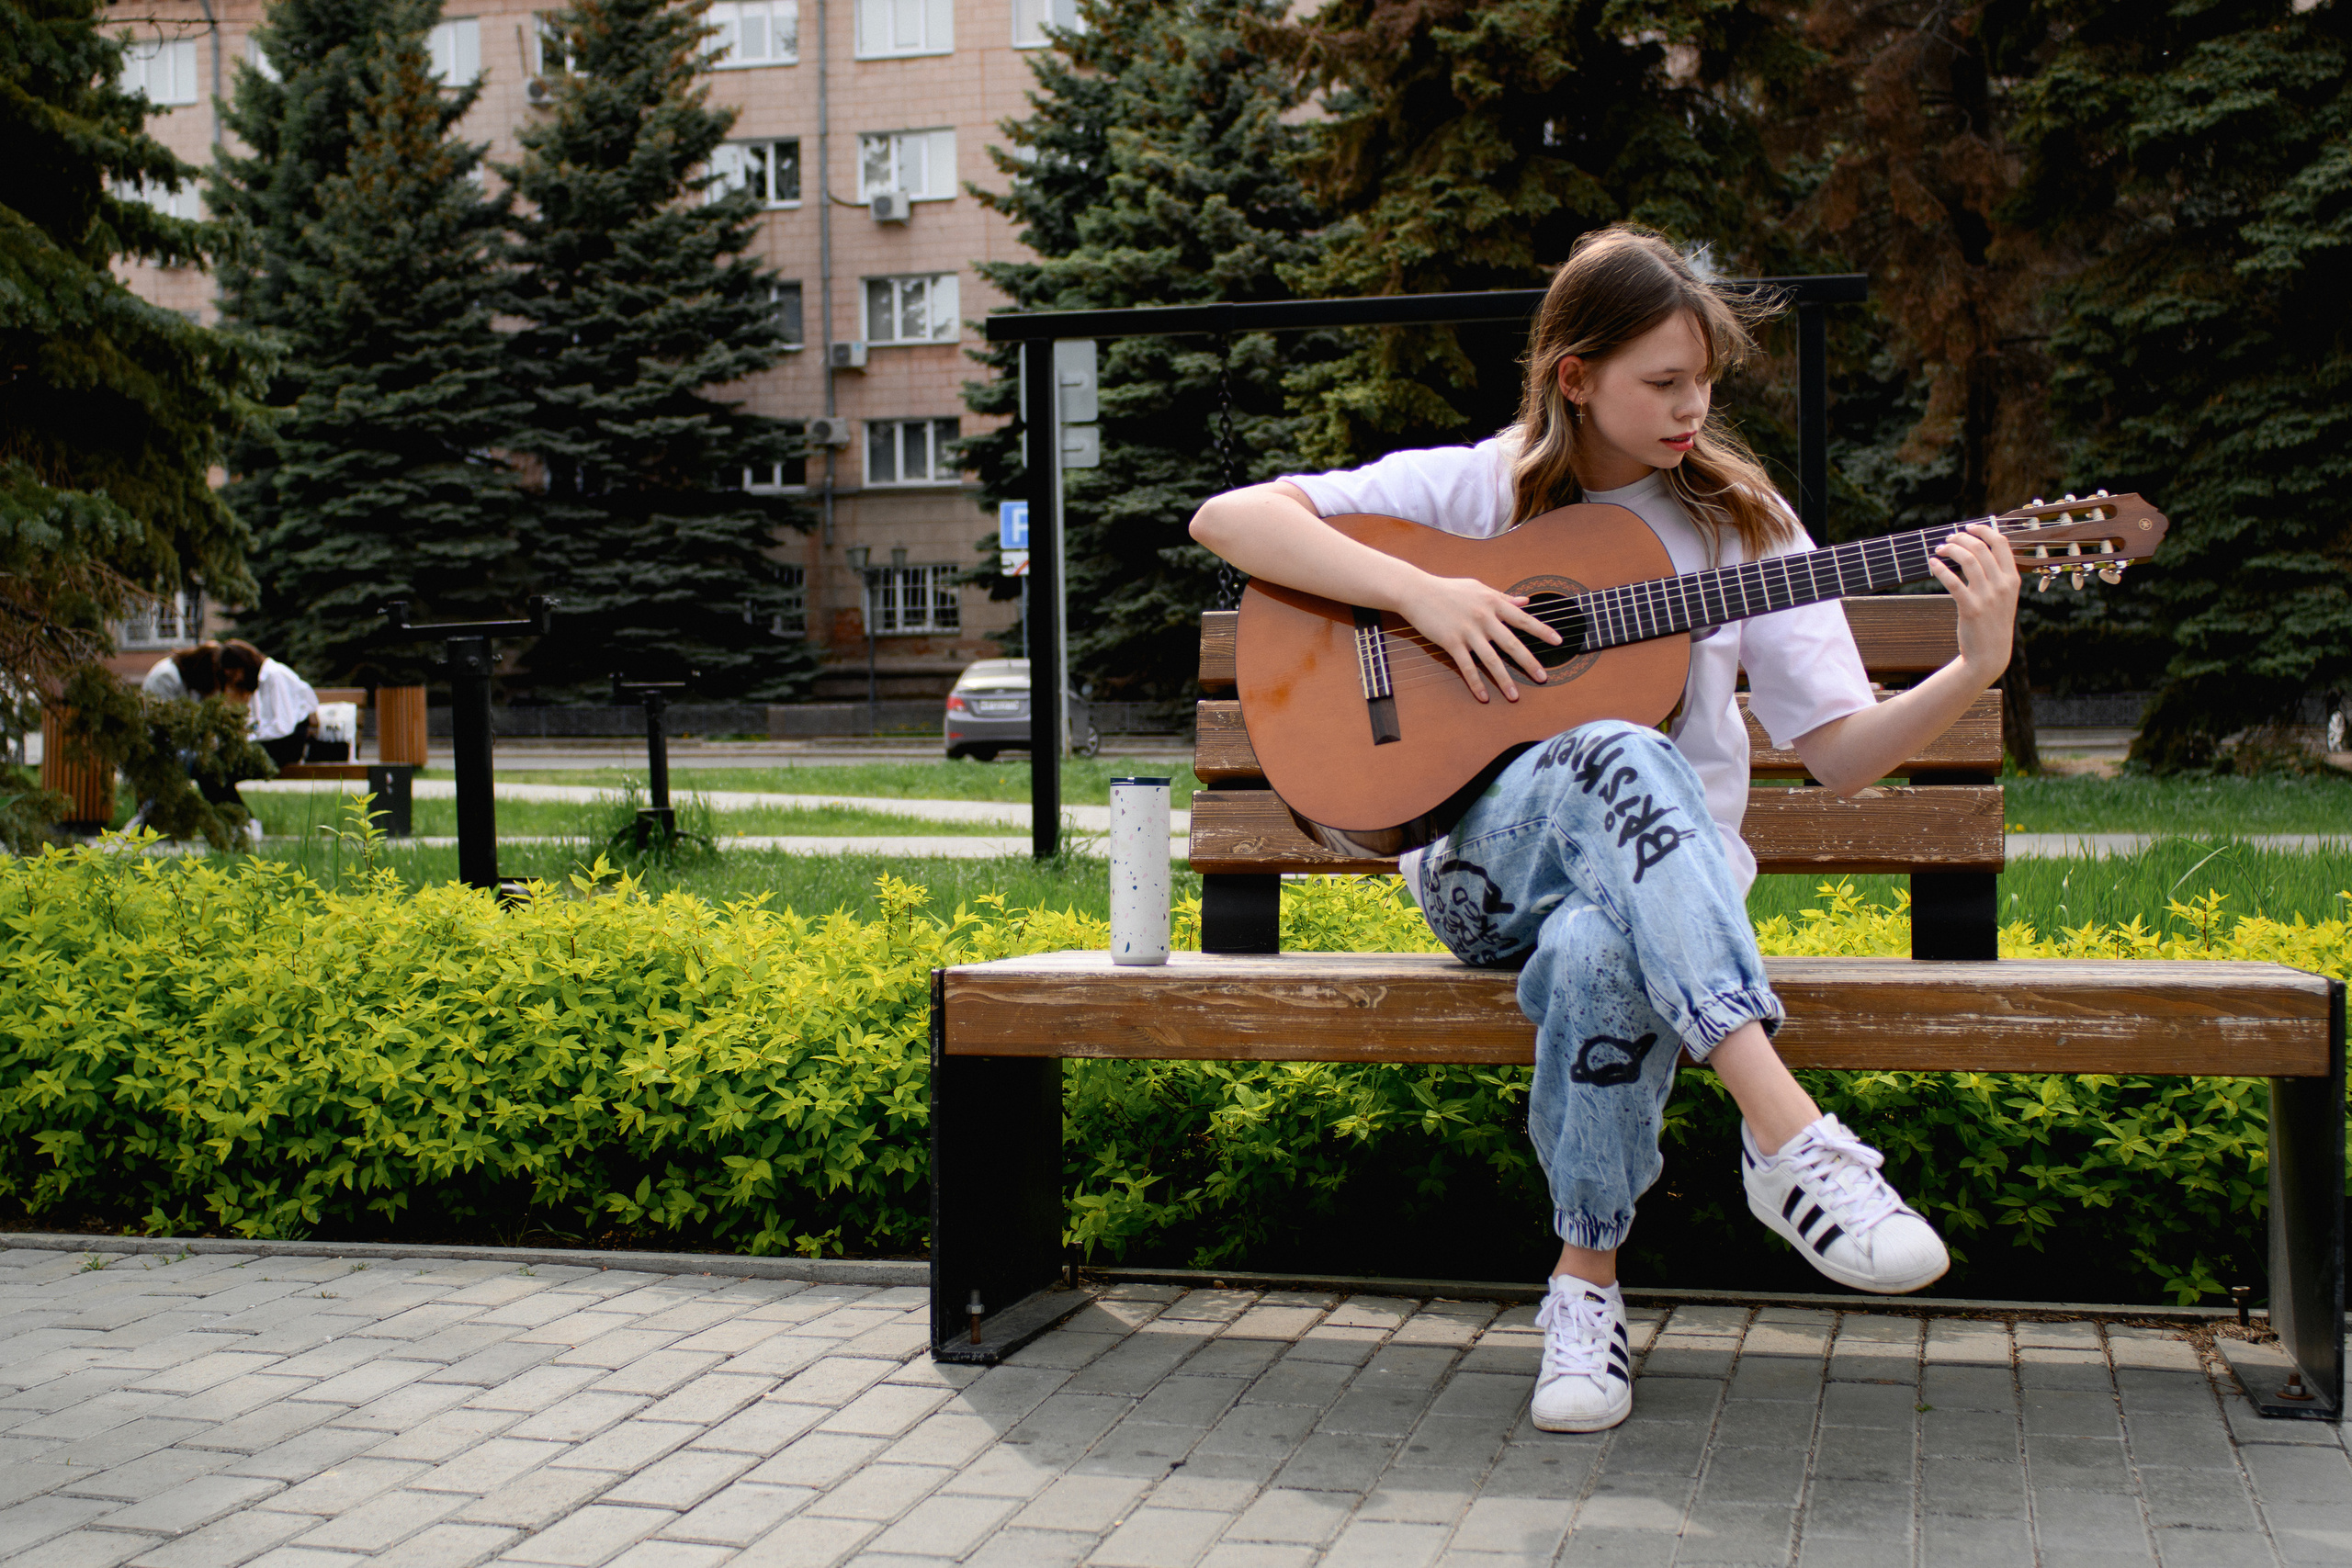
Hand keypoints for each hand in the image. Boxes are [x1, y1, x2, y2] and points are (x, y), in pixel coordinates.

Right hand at [1396, 572, 1559, 701]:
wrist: (1416, 591)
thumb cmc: (1448, 589)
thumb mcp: (1478, 587)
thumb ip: (1503, 596)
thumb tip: (1526, 601)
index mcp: (1493, 602)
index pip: (1523, 619)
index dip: (1542, 631)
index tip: (1558, 641)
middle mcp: (1484, 617)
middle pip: (1511, 643)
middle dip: (1529, 662)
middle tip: (1543, 677)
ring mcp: (1467, 631)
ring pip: (1491, 660)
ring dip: (1504, 680)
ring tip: (1515, 696)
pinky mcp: (1451, 642)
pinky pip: (1467, 667)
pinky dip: (1476, 683)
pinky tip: (1484, 697)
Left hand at [1927, 521, 2020, 682]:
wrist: (1990, 654)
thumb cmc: (1993, 622)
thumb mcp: (2004, 597)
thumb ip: (1997, 575)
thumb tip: (1980, 550)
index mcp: (2013, 579)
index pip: (2001, 543)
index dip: (1983, 530)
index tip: (1968, 527)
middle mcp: (2003, 585)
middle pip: (1981, 548)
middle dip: (1961, 538)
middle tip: (1947, 539)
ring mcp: (1988, 597)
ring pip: (1968, 560)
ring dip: (1950, 549)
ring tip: (1939, 549)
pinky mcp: (1971, 608)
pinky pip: (1953, 582)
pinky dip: (1941, 569)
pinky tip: (1932, 564)